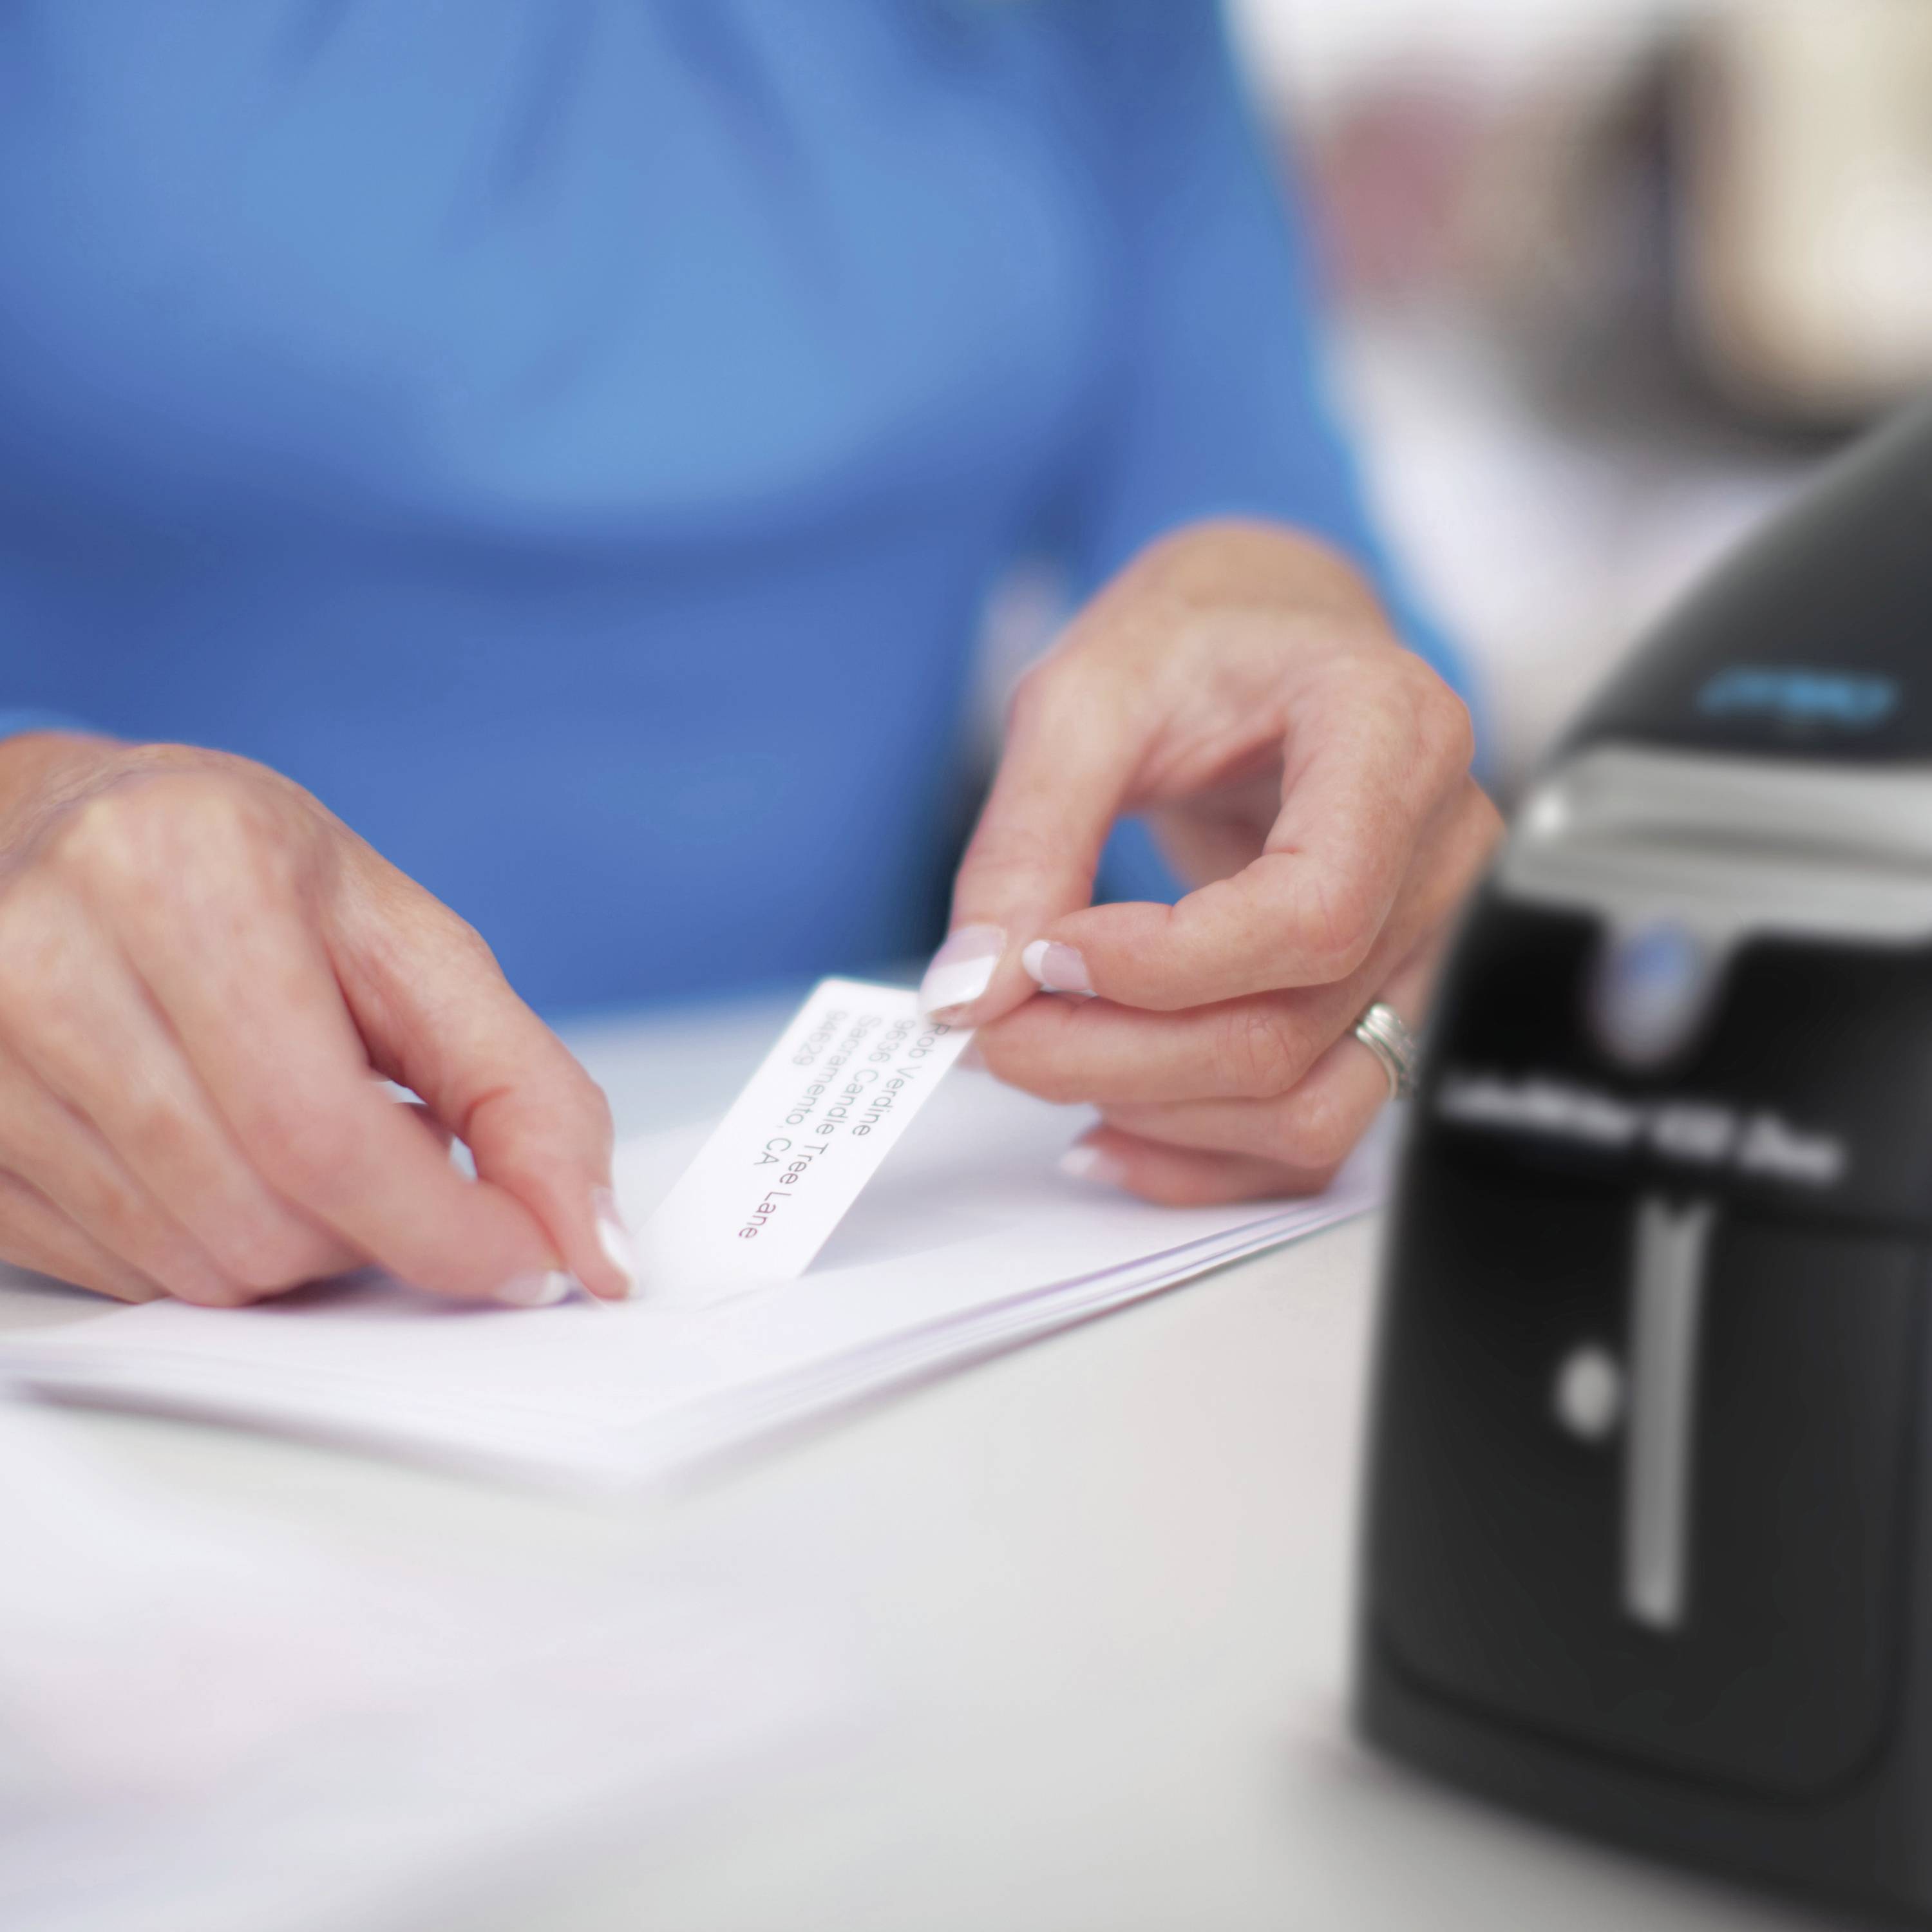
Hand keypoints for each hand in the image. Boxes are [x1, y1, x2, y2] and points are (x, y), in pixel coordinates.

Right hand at [0, 735, 635, 1304]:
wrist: (57, 834)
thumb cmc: (242, 875)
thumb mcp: (407, 941)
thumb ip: (521, 1087)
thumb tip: (591, 1243)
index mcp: (181, 872)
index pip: (321, 1132)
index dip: (445, 1228)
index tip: (530, 1261)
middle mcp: (44, 957)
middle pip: (258, 1218)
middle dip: (374, 1231)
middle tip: (401, 1152)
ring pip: (189, 1266)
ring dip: (293, 1242)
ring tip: (302, 1131)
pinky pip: (119, 1273)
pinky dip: (207, 1245)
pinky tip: (218, 1152)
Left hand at [917, 521, 1500, 1204]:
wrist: (1264, 649)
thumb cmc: (1192, 648)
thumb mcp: (1082, 698)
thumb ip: (1025, 839)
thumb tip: (973, 991)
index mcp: (1396, 736)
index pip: (1310, 913)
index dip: (1160, 968)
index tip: (1040, 956)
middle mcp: (1443, 853)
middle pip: (1291, 1027)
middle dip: (1115, 1055)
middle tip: (993, 1030)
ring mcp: (1431, 945)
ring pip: (1310, 1106)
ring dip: (1155, 1114)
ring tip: (1041, 1059)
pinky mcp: (1392, 1008)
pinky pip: (1314, 1134)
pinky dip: (1200, 1157)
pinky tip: (1106, 1128)